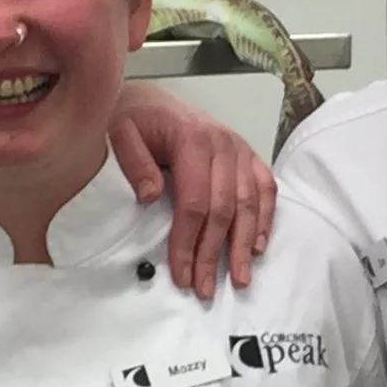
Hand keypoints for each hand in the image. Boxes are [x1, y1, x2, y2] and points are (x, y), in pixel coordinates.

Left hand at [108, 83, 274, 297]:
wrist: (152, 98)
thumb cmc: (134, 118)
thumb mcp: (120, 132)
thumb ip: (134, 162)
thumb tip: (151, 197)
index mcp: (192, 139)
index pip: (194, 202)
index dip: (188, 242)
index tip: (181, 274)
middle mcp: (223, 143)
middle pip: (223, 210)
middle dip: (214, 254)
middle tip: (205, 288)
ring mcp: (239, 149)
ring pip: (249, 203)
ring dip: (244, 245)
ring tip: (238, 279)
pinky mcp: (247, 154)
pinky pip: (265, 188)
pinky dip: (266, 218)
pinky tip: (258, 246)